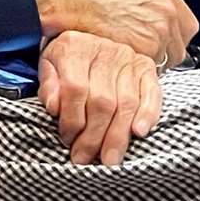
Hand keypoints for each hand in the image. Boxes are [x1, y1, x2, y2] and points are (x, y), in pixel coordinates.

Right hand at [22, 0, 198, 67]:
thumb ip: (151, 7)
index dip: (173, 38)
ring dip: (150, 62)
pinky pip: (150, 70)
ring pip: (166, 61)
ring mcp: (159, 30)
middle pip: (180, 47)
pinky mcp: (147, 49)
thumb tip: (161, 25)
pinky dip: (137, 70)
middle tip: (140, 52)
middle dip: (163, 53)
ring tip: (126, 56)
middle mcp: (167, 10)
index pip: (188, 27)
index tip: (161, 42)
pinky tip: (120, 60)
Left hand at [38, 30, 160, 165]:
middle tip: (85, 158)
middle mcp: (103, 49)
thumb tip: (54, 107)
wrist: (91, 41)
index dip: (72, 120)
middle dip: (93, 137)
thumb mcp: (48, 67)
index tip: (68, 140)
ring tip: (109, 159)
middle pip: (102, 101)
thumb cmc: (66, 61)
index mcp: (73, 48)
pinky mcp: (145, 66)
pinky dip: (148, 113)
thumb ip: (48, 87)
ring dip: (117, 136)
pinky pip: (151, 92)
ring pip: (126, 103)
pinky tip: (139, 132)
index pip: (75, 89)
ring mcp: (127, 57)